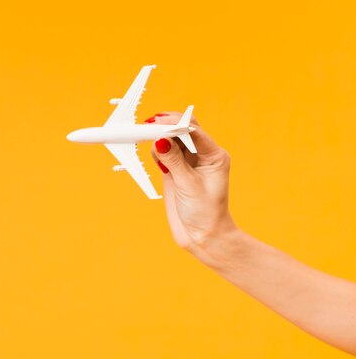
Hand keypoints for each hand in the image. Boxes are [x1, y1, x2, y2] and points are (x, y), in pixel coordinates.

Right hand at [148, 112, 237, 252]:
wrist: (201, 235)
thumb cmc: (205, 213)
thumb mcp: (188, 185)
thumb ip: (173, 161)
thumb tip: (159, 140)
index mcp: (214, 156)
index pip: (194, 132)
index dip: (176, 124)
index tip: (159, 122)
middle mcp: (202, 155)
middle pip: (183, 131)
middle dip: (166, 126)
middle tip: (147, 125)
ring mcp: (187, 162)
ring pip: (171, 140)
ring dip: (158, 137)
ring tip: (145, 137)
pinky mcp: (174, 170)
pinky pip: (163, 153)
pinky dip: (155, 150)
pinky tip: (152, 154)